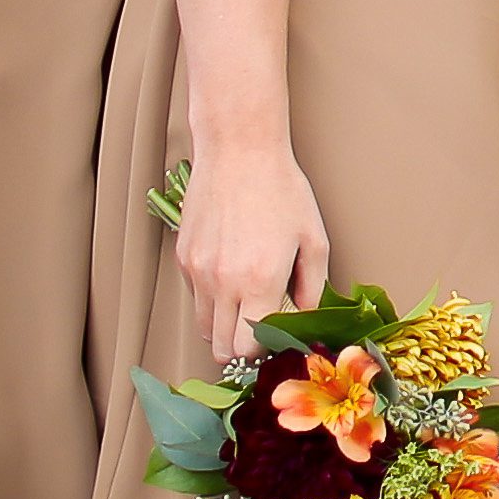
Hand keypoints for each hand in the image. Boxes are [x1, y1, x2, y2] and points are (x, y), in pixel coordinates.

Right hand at [174, 133, 330, 372]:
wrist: (239, 150)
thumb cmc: (280, 188)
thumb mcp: (314, 238)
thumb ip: (312, 287)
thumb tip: (304, 316)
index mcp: (260, 280)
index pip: (251, 346)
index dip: (264, 349)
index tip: (275, 340)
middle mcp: (223, 282)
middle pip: (222, 347)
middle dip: (243, 347)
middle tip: (259, 331)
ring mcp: (199, 271)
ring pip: (204, 327)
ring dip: (224, 326)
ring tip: (245, 306)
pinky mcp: (184, 257)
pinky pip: (195, 297)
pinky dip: (210, 299)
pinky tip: (230, 275)